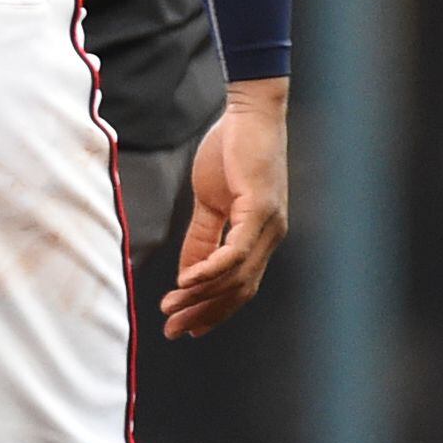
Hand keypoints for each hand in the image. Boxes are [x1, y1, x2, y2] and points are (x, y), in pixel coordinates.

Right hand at [162, 78, 289, 338]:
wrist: (250, 111)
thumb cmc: (232, 150)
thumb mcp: (210, 200)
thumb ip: (202, 237)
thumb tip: (186, 275)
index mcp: (260, 236)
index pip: (240, 286)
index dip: (214, 311)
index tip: (187, 328)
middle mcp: (271, 236)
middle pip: (239, 290)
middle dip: (204, 314)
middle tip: (173, 331)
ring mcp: (269, 224)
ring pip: (236, 276)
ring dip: (200, 296)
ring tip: (171, 308)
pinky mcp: (261, 208)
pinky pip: (235, 251)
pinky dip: (210, 270)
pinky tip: (187, 281)